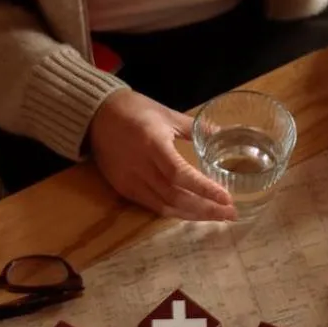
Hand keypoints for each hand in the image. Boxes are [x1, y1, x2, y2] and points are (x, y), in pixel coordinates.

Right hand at [88, 90, 236, 220]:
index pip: (180, 174)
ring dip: (193, 214)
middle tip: (231, 213)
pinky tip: (192, 213)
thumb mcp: (167, 114)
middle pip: (176, 197)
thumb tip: (222, 134)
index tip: (227, 198)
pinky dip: (175, 212)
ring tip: (217, 216)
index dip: (204, 189)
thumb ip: (195, 128)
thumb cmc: (134, 110)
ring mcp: (130, 181)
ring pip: (165, 206)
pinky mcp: (123, 188)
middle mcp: (141, 167)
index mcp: (153, 144)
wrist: (96, 115)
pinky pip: (153, 206)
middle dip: (206, 208)